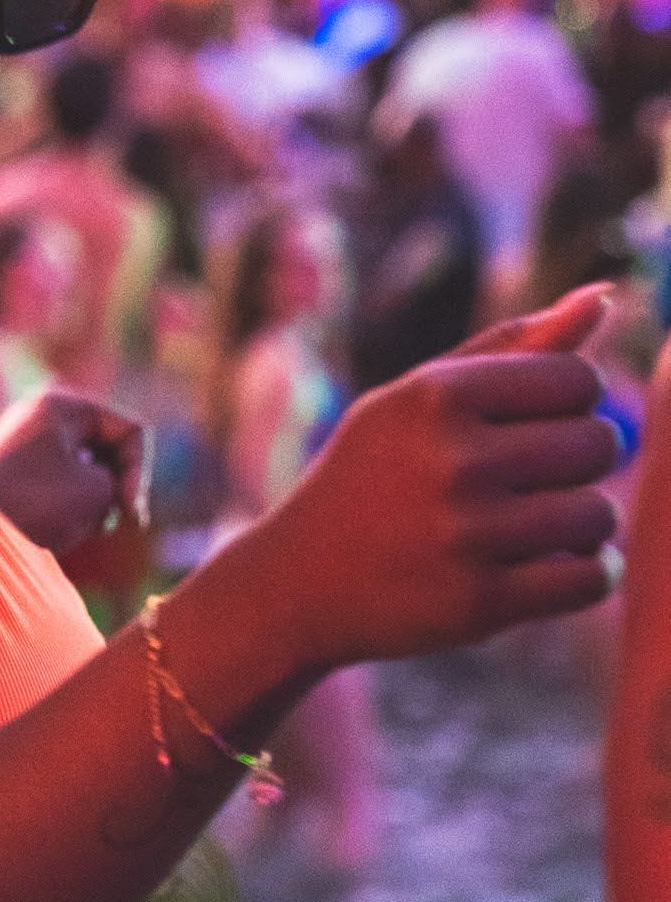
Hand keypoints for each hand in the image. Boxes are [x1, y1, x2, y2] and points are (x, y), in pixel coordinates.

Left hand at [0, 387, 152, 556]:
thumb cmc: (36, 507)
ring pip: (88, 467)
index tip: (129, 514)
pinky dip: (72, 505)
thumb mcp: (97, 492)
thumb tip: (102, 485)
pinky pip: (63, 481)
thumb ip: (118, 480)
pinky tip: (60, 529)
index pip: (130, 431)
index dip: (139, 474)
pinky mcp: (17, 468)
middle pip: (109, 446)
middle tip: (113, 522)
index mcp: (62, 403)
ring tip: (79, 527)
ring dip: (96, 500)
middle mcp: (42, 413)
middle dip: (117, 486)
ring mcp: (27, 440)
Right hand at [247, 285, 621, 671]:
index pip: (580, 380)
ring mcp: (467, 534)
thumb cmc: (371, 476)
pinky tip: (552, 569)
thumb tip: (604, 297)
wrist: (297, 582)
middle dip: (579, 463)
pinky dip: (587, 575)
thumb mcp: (417, 399)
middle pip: (599, 443)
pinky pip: (591, 579)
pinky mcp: (480, 604)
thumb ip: (511, 347)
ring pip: (599, 515)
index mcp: (438, 395)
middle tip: (533, 481)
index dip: (570, 406)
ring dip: (583, 525)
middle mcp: (453, 459)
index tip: (533, 428)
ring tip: (539, 527)